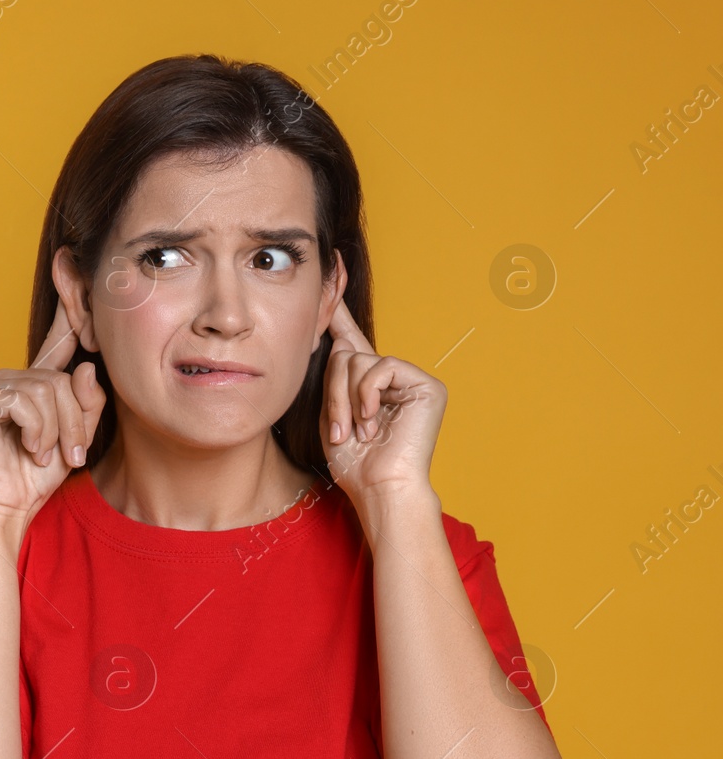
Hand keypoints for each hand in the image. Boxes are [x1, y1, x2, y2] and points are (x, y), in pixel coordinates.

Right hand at [0, 303, 106, 527]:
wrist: (8, 505)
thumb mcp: (77, 435)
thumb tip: (85, 367)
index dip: (68, 303)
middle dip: (75, 421)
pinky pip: (24, 402)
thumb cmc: (38, 474)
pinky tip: (28, 449)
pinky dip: (36, 431)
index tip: (70, 260)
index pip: (57, 338)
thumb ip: (88, 401)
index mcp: (35, 382)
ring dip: (56, 430)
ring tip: (47, 455)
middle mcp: (10, 379)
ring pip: (45, 390)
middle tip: (72, 454)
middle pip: (60, 379)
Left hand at [321, 302, 445, 504]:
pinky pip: (381, 367)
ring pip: (358, 360)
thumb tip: (335, 338)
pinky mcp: (427, 384)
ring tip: (357, 430)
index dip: (340, 312)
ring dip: (346, 399)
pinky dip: (368, 395)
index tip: (334, 271)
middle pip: (344, 353)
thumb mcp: (332, 412)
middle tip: (339, 428)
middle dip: (332, 391)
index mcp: (369, 385)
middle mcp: (392, 378)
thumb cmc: (354, 462)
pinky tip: (374, 420)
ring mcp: (412, 380)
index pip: (351, 340)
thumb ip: (334, 377)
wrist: (379, 487)